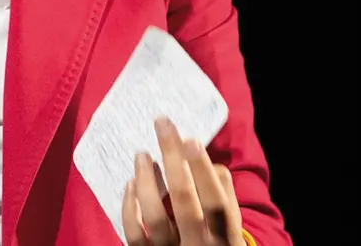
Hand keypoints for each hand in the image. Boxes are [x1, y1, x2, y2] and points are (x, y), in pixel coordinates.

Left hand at [123, 118, 242, 245]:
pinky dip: (129, 208)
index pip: (216, 203)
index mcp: (224, 238)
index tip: (190, 139)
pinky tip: (131, 184)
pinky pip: (134, 234)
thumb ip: (224, 196)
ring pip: (155, 218)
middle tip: (162, 125)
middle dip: (173, 159)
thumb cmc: (217, 242)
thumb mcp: (230, 226)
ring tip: (142, 154)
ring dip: (146, 181)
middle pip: (183, 201)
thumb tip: (208, 162)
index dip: (203, 172)